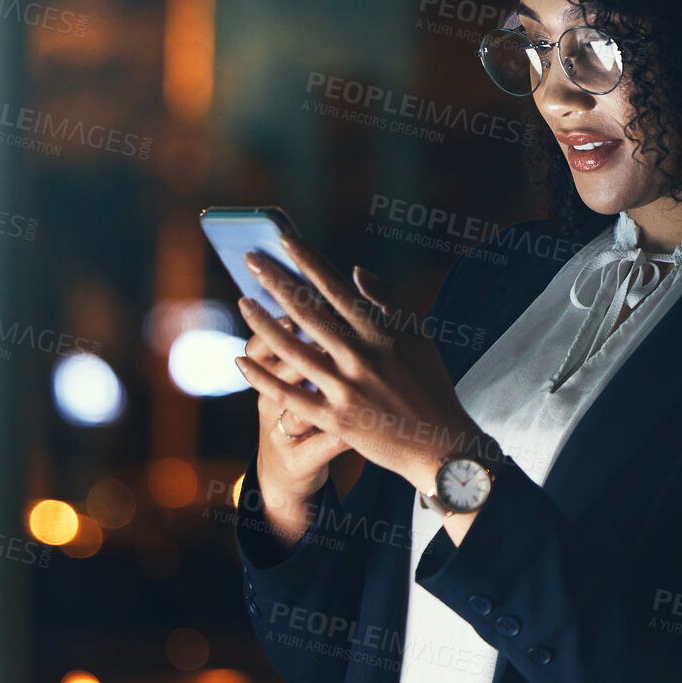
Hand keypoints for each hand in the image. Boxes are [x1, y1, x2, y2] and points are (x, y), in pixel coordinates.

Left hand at [233, 234, 485, 501]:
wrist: (440, 445)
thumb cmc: (430, 385)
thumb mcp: (419, 336)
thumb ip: (387, 301)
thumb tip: (355, 271)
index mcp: (383, 332)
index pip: (337, 288)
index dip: (308, 260)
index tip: (284, 238)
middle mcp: (362, 357)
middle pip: (307, 312)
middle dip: (275, 281)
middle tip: (250, 258)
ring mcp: (346, 389)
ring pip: (291, 351)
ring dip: (262, 324)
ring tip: (243, 302)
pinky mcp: (335, 420)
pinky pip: (289, 395)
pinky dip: (262, 377)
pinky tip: (241, 361)